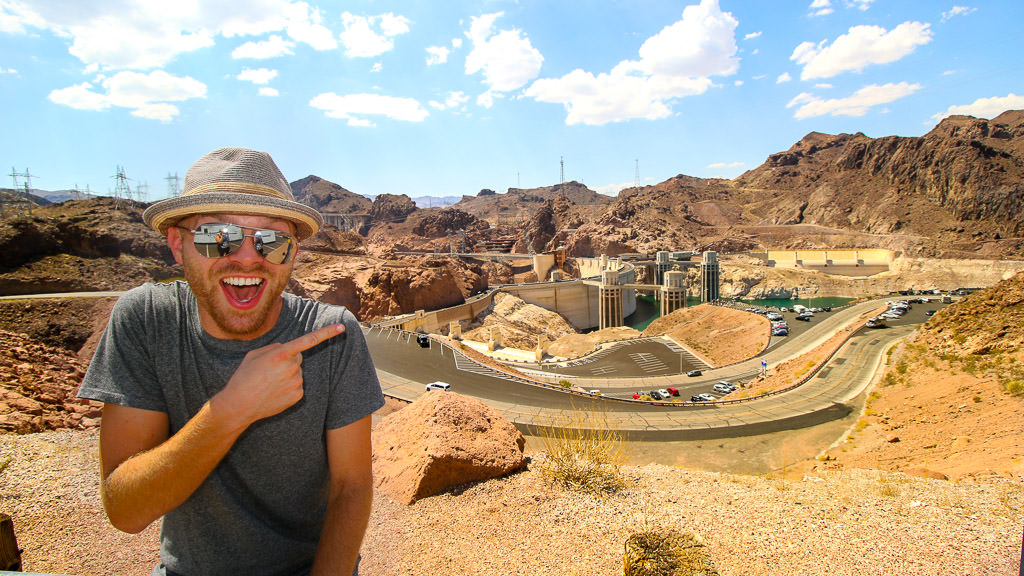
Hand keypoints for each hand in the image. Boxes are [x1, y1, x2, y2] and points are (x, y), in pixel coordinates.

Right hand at [211, 323, 345, 429]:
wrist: (239, 405)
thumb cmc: (244, 377)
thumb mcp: (254, 355)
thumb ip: (274, 347)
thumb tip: (287, 348)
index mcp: (280, 354)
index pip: (308, 340)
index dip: (326, 333)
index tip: (341, 328)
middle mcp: (292, 367)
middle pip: (298, 358)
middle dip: (288, 360)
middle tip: (269, 371)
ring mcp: (297, 382)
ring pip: (297, 372)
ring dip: (287, 375)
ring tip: (269, 383)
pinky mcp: (298, 395)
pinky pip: (297, 385)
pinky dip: (288, 387)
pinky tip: (274, 392)